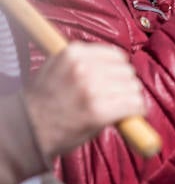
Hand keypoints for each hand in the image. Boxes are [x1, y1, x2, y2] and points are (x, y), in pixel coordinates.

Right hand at [25, 43, 145, 159]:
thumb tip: (117, 62)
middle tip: (118, 97)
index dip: (118, 69)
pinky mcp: (99, 111)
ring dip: (132, 98)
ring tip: (122, 108)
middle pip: (127, 70)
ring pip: (133, 87)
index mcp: (74, 53)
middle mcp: (83, 68)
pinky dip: (137, 111)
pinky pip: (134, 105)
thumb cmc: (44, 102)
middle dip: (126, 84)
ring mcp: (91, 89)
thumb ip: (82, 61)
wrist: (28, 130)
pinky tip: (130, 115)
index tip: (117, 80)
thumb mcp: (56, 69)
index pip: (115, 55)